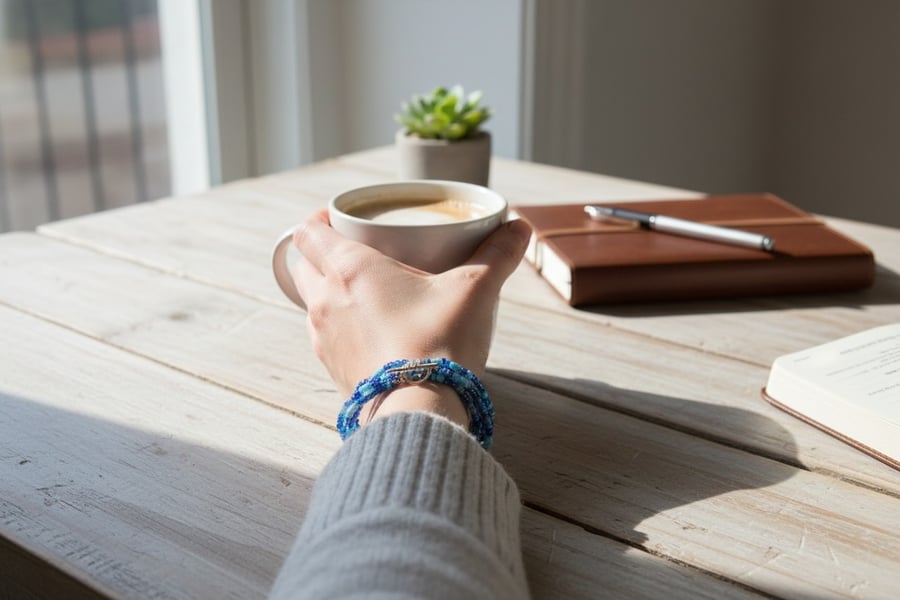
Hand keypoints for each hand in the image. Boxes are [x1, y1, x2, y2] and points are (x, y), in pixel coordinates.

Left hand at [291, 209, 530, 413]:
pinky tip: (375, 335)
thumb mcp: (475, 290)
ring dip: (331, 294)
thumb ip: (498, 255)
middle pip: (302, 266)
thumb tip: (519, 228)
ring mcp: (324, 340)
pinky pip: (327, 339)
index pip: (307, 233)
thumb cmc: (439, 343)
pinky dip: (343, 329)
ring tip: (369, 295)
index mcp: (348, 269)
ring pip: (312, 303)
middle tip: (360, 253)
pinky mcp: (334, 371)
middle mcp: (325, 302)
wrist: (419, 412)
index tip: (342, 220)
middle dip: (323, 255)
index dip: (319, 220)